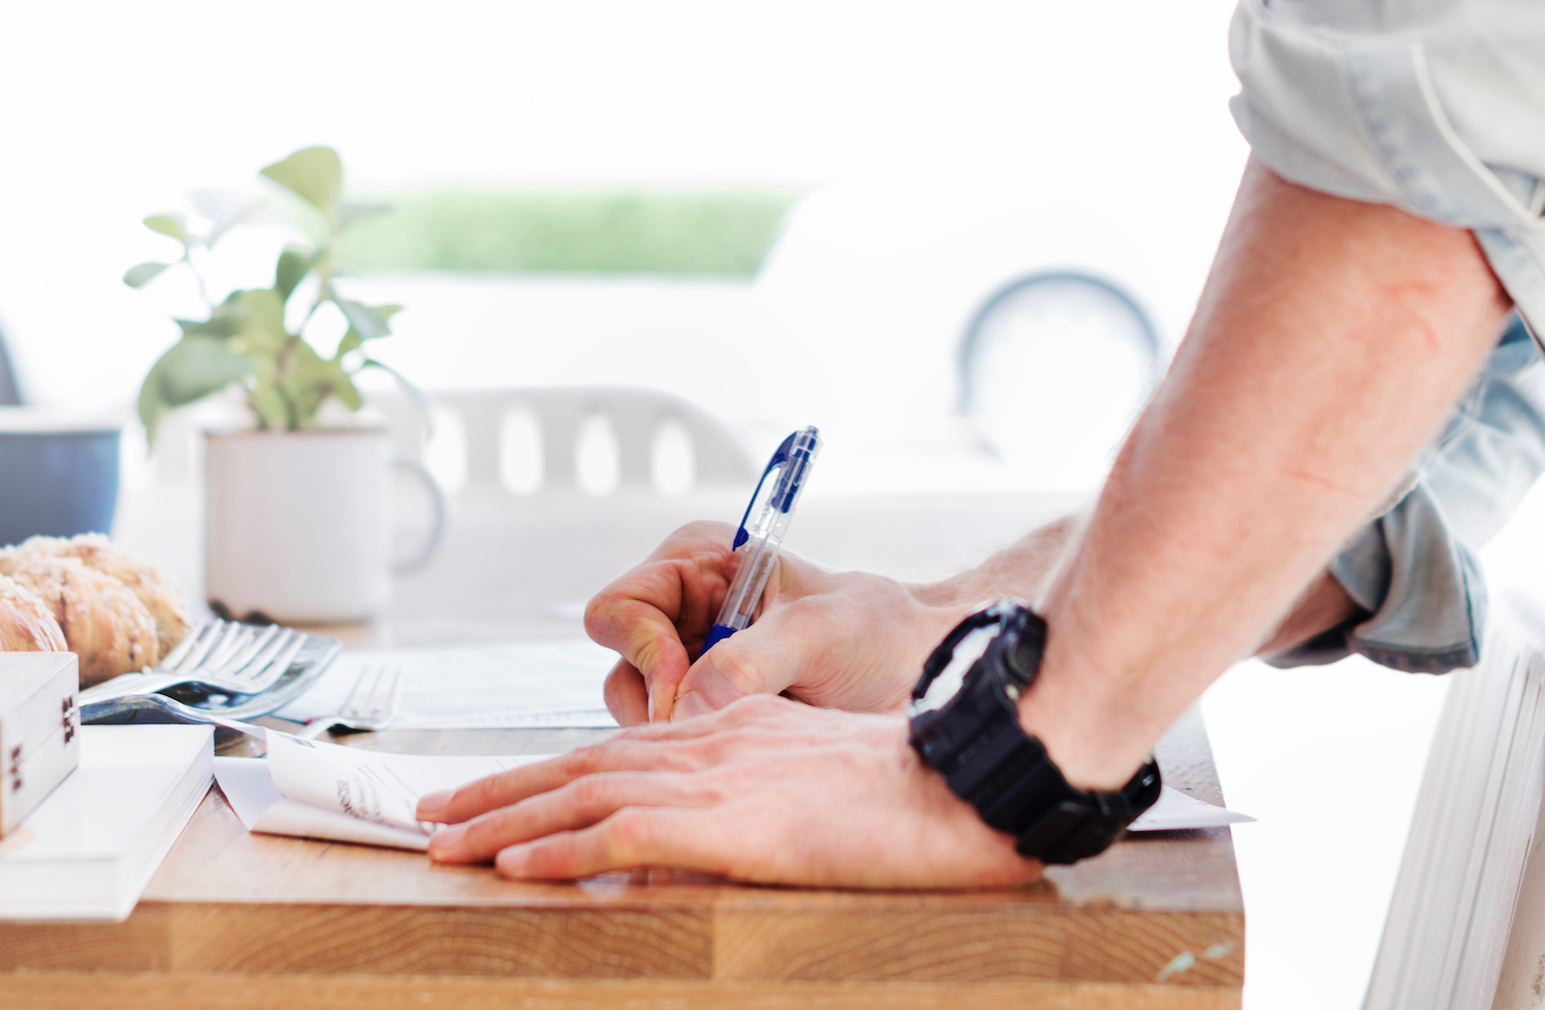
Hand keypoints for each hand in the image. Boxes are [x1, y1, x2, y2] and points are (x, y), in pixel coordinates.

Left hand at [416, 694, 1040, 887]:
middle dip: (499, 789)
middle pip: (579, 764)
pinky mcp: (726, 821)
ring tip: (442, 841)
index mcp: (729, 728)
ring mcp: (712, 780)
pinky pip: (619, 833)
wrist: (959, 779)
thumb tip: (713, 829)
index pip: (615, 748)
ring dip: (503, 820)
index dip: (546, 769)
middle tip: (433, 811)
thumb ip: (758, 790)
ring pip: (581, 794)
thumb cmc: (910, 781)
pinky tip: (512, 866)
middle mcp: (706, 742)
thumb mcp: (821, 773)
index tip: (496, 791)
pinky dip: (558, 849)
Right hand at [585, 521, 968, 723]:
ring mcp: (691, 668)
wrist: (924, 675)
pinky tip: (749, 752)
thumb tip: (686, 705)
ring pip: (641, 715)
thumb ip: (750, 661)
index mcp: (697, 564)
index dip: (644, 651)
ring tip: (753, 733)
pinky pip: (673, 744)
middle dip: (661, 705)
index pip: (620, 608)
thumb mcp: (818, 633)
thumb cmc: (879, 632)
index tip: (687, 689)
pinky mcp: (708, 714)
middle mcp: (682, 614)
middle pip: (622, 668)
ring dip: (685, 734)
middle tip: (719, 727)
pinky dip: (701, 755)